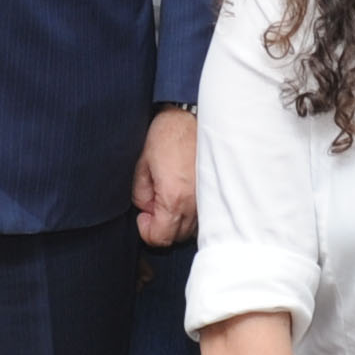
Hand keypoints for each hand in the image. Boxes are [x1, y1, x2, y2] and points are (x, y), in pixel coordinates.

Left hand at [135, 107, 198, 246]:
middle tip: (152, 204)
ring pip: (189, 229)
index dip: (145, 230)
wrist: (193, 116)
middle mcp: (194, 205)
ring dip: (175, 221)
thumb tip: (146, 208)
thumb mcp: (142, 164)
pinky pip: (201, 216)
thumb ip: (141, 193)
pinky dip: (189, 213)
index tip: (142, 214)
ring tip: (167, 197)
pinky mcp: (213, 193)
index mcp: (173, 199)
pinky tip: (181, 196)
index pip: (160, 238)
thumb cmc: (167, 135)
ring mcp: (206, 200)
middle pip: (175, 238)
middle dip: (160, 227)